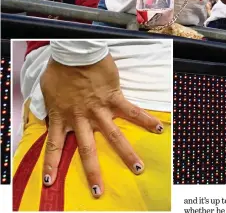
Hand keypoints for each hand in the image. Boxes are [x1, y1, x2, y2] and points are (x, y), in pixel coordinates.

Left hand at [40, 54, 163, 197]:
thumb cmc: (60, 69)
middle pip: (87, 150)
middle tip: (99, 191)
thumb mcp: (48, 91)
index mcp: (62, 117)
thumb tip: (53, 112)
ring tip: (139, 168)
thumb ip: (53, 106)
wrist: (75, 53)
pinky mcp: (114, 98)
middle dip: (93, 172)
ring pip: (114, 136)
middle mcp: (81, 119)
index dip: (51, 164)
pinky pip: (132, 111)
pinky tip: (159, 128)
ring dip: (127, 153)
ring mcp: (99, 110)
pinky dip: (146, 120)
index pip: (54, 146)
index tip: (49, 181)